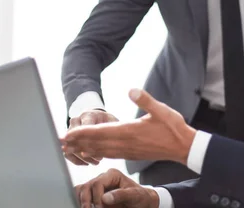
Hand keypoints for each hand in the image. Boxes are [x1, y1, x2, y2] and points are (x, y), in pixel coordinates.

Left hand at [61, 89, 195, 164]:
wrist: (183, 147)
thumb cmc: (173, 128)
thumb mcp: (160, 110)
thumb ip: (145, 100)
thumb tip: (131, 90)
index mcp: (130, 131)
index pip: (101, 132)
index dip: (83, 133)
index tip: (69, 133)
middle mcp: (126, 143)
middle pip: (96, 144)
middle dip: (78, 143)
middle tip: (60, 143)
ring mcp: (128, 151)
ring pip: (101, 151)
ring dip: (84, 149)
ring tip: (70, 148)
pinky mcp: (131, 154)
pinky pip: (110, 154)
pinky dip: (97, 153)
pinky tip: (92, 152)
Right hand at [66, 109, 117, 164]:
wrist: (97, 117)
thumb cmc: (106, 120)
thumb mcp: (111, 121)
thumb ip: (111, 128)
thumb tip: (115, 139)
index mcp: (88, 115)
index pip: (84, 129)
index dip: (89, 142)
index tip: (98, 151)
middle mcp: (76, 121)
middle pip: (75, 139)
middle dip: (86, 151)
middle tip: (99, 159)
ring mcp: (70, 131)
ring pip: (70, 147)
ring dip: (82, 157)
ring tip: (95, 162)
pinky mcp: (69, 140)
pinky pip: (67, 153)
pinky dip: (76, 160)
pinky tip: (87, 163)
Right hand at [75, 168, 158, 207]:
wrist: (141, 203)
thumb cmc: (140, 197)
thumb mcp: (135, 195)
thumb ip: (122, 194)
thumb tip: (105, 198)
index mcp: (112, 174)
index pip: (97, 183)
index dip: (97, 197)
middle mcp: (102, 178)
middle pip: (85, 186)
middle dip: (86, 201)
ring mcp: (97, 186)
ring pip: (80, 190)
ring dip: (82, 201)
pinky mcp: (94, 195)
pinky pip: (81, 196)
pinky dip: (82, 202)